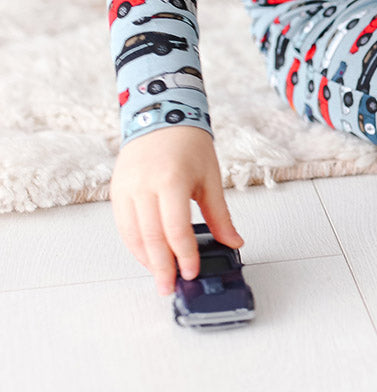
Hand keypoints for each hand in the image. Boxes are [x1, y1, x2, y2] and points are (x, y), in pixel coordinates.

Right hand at [110, 126, 243, 295]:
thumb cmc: (189, 144)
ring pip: (133, 236)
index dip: (184, 255)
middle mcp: (144, 186)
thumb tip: (234, 242)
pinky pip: (123, 227)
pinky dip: (135, 245)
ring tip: (160, 276)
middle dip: (162, 267)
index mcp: (171, 180)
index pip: (176, 230)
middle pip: (151, 238)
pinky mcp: (116, 191)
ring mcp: (126, 189)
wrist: (162, 116)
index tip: (192, 273)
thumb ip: (220, 214)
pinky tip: (147, 256)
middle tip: (171, 287)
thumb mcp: (211, 177)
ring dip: (146, 260)